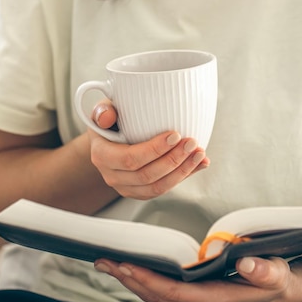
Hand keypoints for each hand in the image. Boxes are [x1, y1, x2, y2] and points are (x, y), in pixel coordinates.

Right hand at [87, 100, 209, 199]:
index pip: (130, 159)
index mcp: (102, 156)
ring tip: (200, 154)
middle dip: (173, 160)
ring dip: (183, 171)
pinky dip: (184, 176)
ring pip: (158, 187)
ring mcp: (127, 188)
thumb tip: (106, 117)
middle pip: (147, 175)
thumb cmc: (110, 121)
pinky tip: (199, 163)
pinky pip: (165, 188)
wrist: (110, 140)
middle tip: (192, 142)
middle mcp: (112, 176)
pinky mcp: (141, 192)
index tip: (175, 135)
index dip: (155, 150)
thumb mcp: (102, 110)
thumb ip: (103, 111)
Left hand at [93, 256, 301, 301]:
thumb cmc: (279, 281)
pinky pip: (164, 296)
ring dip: (132, 282)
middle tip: (103, 261)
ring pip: (157, 297)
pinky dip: (146, 284)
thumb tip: (248, 262)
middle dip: (128, 279)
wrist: (286, 295)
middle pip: (157, 296)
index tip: (124, 266)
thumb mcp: (278, 274)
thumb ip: (264, 271)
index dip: (147, 280)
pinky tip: (135, 273)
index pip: (172, 293)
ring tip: (110, 265)